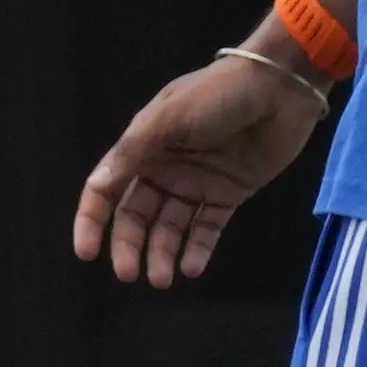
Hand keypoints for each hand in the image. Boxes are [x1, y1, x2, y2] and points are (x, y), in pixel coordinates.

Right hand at [77, 53, 328, 286]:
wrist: (280, 88)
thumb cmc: (218, 95)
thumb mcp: (168, 118)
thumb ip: (132, 153)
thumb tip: (97, 186)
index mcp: (143, 146)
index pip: (107, 189)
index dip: (92, 221)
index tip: (87, 253)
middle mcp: (165, 167)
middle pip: (136, 215)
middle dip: (129, 246)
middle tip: (129, 274)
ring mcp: (197, 182)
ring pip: (170, 227)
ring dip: (162, 253)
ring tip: (162, 279)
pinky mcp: (228, 193)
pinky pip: (206, 227)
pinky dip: (197, 248)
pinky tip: (191, 267)